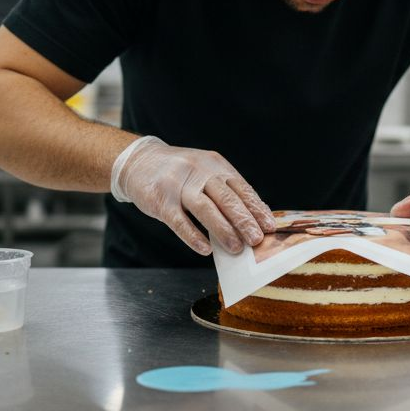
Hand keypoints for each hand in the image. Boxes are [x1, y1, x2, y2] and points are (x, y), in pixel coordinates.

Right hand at [111, 136, 275, 255]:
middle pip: (227, 198)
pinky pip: (179, 221)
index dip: (257, 208)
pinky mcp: (160, 199)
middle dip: (245, 221)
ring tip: (237, 248)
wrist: (139, 161)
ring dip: (223, 230)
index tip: (270, 227)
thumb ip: (227, 190)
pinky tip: (206, 249)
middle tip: (257, 240)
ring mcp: (178, 185)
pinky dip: (193, 236)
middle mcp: (199, 172)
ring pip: (205, 209)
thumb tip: (254, 217)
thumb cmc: (180, 172)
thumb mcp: (206, 171)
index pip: (241, 188)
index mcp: (215, 165)